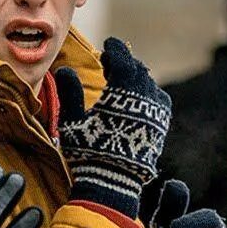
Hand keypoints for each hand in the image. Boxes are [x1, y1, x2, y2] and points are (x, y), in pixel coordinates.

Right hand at [55, 37, 170, 218]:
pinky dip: (149, 93)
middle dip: (125, 63)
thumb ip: (70, 93)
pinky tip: (139, 98)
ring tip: (123, 80)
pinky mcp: (162, 127)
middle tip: (112, 61)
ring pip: (150, 85)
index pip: (122, 59)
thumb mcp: (72, 122)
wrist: (114, 184)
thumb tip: (64, 69)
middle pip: (137, 70)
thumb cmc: (88, 152)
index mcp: (122, 92)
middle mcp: (144, 98)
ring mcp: (156, 113)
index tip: (109, 44)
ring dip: (137, 78)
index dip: (115, 49)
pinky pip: (159, 101)